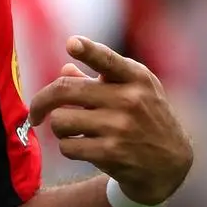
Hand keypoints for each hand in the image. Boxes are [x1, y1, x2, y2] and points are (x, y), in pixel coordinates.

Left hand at [28, 36, 192, 204]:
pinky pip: (67, 146)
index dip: (88, 50)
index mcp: (136, 77)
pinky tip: (82, 147)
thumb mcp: (134, 91)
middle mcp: (129, 99)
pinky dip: (68, 147)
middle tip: (36, 112)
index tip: (72, 43)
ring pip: (60, 121)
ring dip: (59, 128)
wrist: (170, 163)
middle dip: (41, 102)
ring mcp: (120, 127)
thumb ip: (102, 78)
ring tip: (71, 130)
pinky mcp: (112, 153)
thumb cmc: (145, 117)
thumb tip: (65, 68)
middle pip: (65, 90)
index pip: (108, 59)